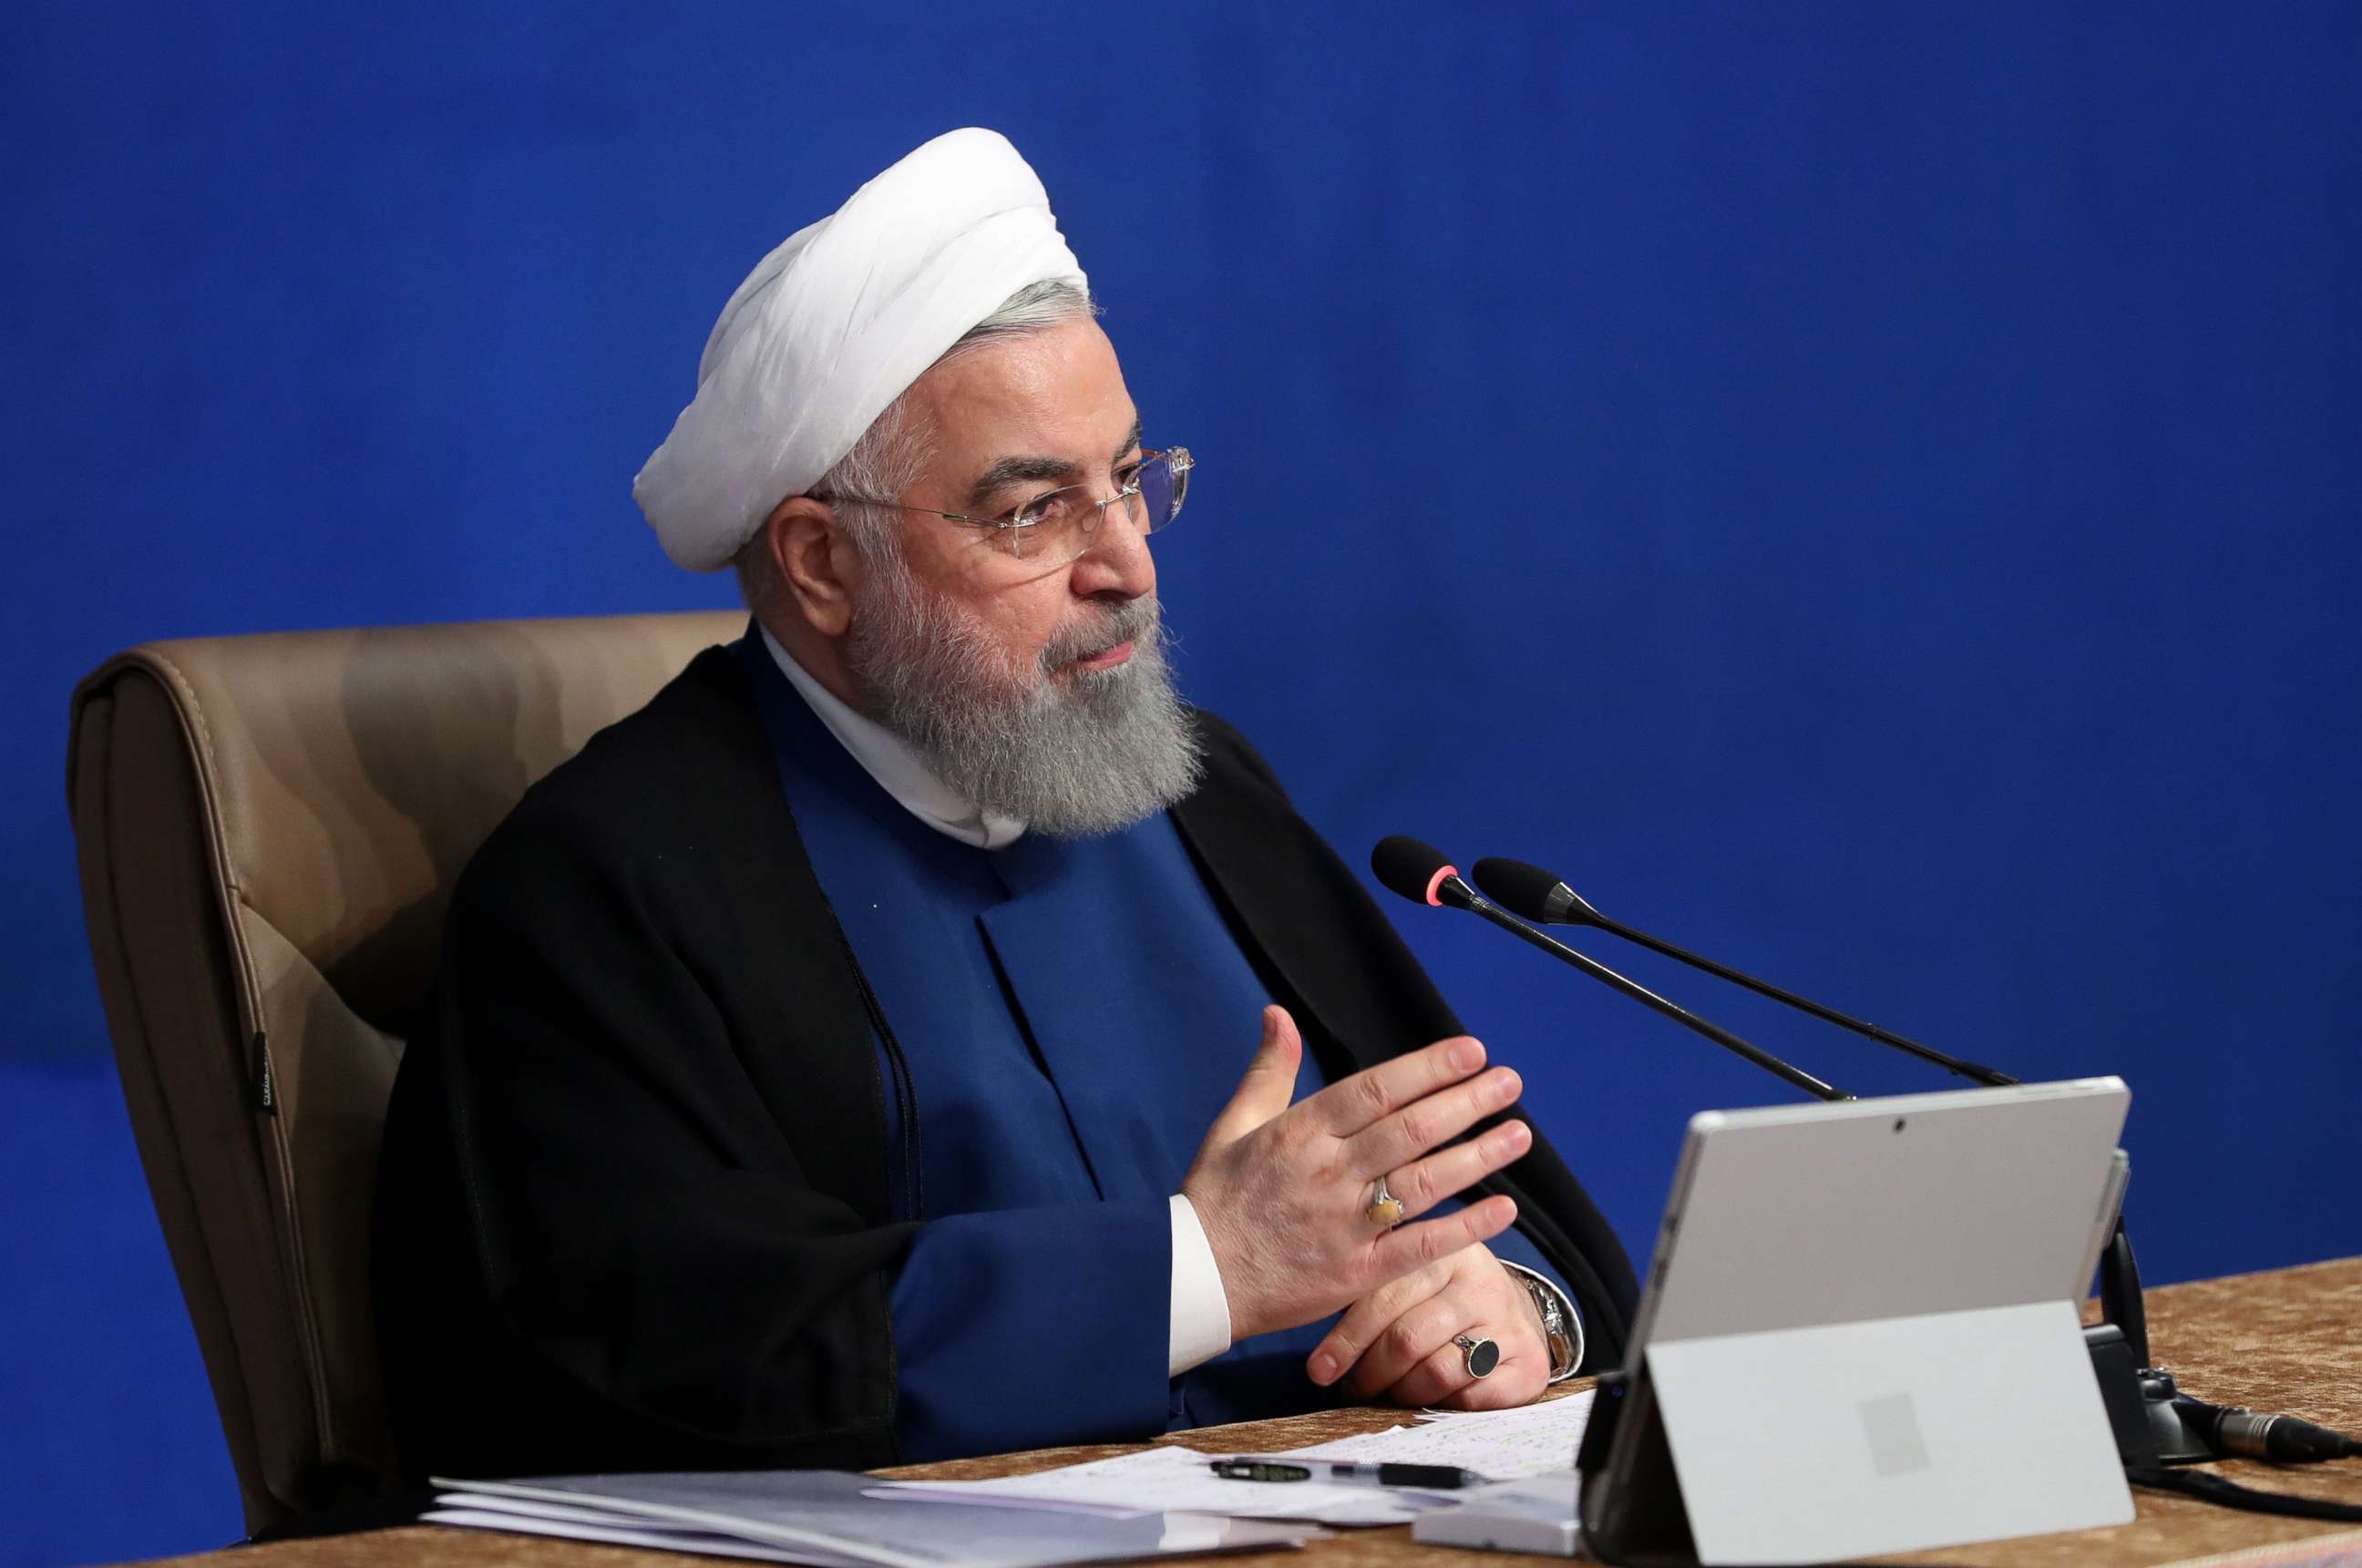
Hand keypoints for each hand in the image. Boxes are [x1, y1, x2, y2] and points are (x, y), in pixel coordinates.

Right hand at [1181, 1005, 1532, 1341]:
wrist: (1195, 1281)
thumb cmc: (1215, 1199)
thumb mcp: (1232, 1125)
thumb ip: (1267, 1069)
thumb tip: (1277, 1013)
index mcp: (1300, 1132)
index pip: (1375, 1090)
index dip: (1427, 1069)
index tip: (1471, 1052)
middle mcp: (1327, 1173)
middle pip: (1409, 1130)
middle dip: (1465, 1102)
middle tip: (1510, 1082)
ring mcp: (1344, 1225)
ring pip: (1422, 1183)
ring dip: (1476, 1157)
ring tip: (1518, 1134)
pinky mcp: (1356, 1273)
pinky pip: (1419, 1248)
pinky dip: (1463, 1229)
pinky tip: (1503, 1209)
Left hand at [1305, 1243, 1551, 1409]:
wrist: (1510, 1310)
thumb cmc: (1439, 1296)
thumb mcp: (1409, 1276)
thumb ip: (1369, 1290)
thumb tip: (1318, 1347)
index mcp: (1442, 1250)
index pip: (1384, 1297)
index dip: (1347, 1339)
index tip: (1319, 1370)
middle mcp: (1480, 1281)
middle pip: (1408, 1339)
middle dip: (1371, 1374)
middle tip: (1353, 1390)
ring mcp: (1507, 1322)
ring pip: (1437, 1372)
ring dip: (1403, 1393)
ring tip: (1386, 1396)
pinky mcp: (1527, 1361)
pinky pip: (1472, 1397)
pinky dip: (1443, 1407)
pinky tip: (1429, 1402)